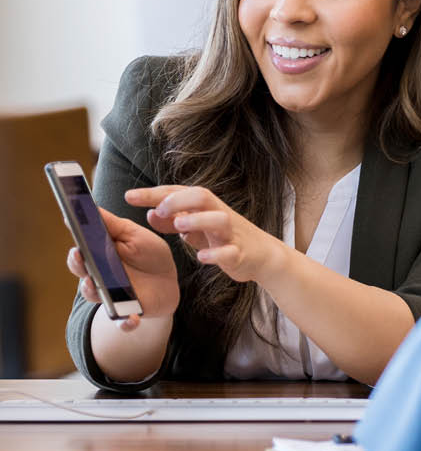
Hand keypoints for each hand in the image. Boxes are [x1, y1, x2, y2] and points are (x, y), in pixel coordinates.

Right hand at [66, 208, 179, 331]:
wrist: (168, 281)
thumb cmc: (147, 253)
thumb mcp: (134, 235)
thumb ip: (113, 225)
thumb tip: (90, 207)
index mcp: (98, 257)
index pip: (80, 253)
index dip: (76, 248)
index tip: (75, 240)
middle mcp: (99, 278)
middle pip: (82, 274)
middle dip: (79, 266)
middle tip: (81, 256)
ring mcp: (111, 297)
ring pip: (95, 297)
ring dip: (94, 292)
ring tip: (97, 285)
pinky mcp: (127, 313)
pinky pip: (122, 322)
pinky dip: (125, 323)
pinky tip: (132, 319)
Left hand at [125, 185, 285, 284]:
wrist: (261, 254)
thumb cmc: (224, 237)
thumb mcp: (196, 227)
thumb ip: (173, 221)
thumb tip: (149, 213)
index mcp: (205, 207)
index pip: (178, 192)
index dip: (153, 193)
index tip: (129, 196)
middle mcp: (218, 214)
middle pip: (202, 196)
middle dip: (179, 199)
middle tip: (158, 209)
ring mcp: (231, 234)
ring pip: (219, 219)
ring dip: (198, 220)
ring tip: (179, 225)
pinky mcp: (240, 253)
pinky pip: (230, 252)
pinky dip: (216, 254)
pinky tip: (201, 258)